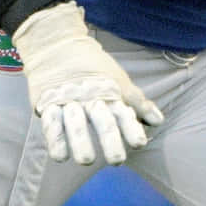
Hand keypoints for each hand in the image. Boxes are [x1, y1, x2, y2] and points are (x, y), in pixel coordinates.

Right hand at [12, 0, 162, 165]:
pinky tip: (60, 157)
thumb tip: (158, 121)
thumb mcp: (118, 80)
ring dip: (81, 142)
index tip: (139, 144)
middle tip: (116, 160)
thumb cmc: (93, 66)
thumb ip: (137, 102)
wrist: (56, 44)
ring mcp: (68, 100)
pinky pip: (51, 123)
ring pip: (75, 123)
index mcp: (110, 92)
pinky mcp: (47, 102)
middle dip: (110, 140)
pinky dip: (55, 140)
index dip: (132, 128)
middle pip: (102, 120)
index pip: (123, 113)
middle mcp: (90, 97)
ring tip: (87, 160)